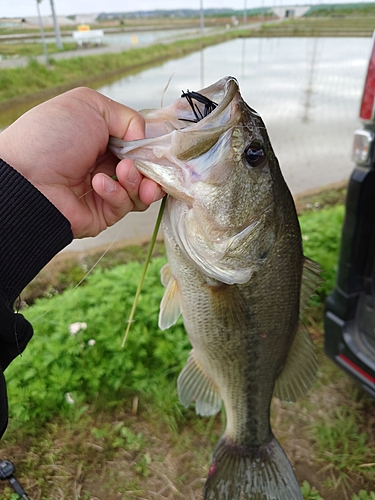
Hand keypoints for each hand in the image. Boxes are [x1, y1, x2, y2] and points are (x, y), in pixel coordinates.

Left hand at [0, 87, 163, 237]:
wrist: (24, 176)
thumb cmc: (49, 136)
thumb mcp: (90, 105)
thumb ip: (127, 117)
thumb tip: (145, 138)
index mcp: (105, 139)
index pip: (142, 146)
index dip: (153, 148)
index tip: (161, 148)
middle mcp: (107, 164)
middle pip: (148, 171)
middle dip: (152, 168)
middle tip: (145, 164)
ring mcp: (106, 190)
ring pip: (142, 192)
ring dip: (137, 180)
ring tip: (123, 172)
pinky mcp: (103, 213)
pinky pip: (125, 206)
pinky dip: (117, 193)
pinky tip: (99, 184)